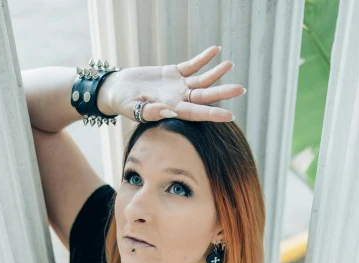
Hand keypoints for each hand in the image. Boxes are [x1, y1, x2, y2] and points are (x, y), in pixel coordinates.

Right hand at [100, 45, 245, 122]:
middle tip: (241, 89)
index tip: (229, 115)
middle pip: (205, 96)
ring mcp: (178, 86)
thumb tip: (169, 111)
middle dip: (223, 93)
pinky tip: (216, 50)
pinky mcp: (173, 73)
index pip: (197, 113)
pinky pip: (192, 65)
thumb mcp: (134, 108)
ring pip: (202, 80)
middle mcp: (179, 99)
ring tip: (230, 65)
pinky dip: (203, 58)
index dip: (213, 114)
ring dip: (216, 73)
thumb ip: (150, 111)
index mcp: (172, 110)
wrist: (117, 90)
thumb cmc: (123, 103)